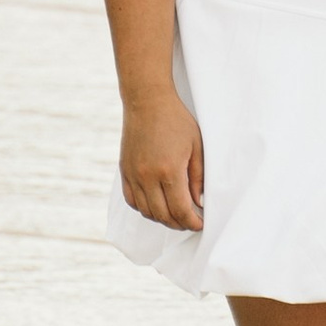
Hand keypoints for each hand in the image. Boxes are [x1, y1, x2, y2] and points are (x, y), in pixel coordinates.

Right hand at [120, 88, 204, 227]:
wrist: (147, 101)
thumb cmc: (176, 120)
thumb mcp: (196, 146)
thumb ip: (198, 177)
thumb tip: (199, 203)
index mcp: (169, 170)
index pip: (181, 210)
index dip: (192, 222)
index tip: (201, 223)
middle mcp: (148, 177)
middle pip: (163, 216)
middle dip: (179, 224)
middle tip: (191, 221)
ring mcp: (133, 175)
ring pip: (146, 212)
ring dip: (162, 219)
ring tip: (176, 215)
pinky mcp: (124, 172)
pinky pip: (132, 201)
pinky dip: (145, 209)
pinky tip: (157, 205)